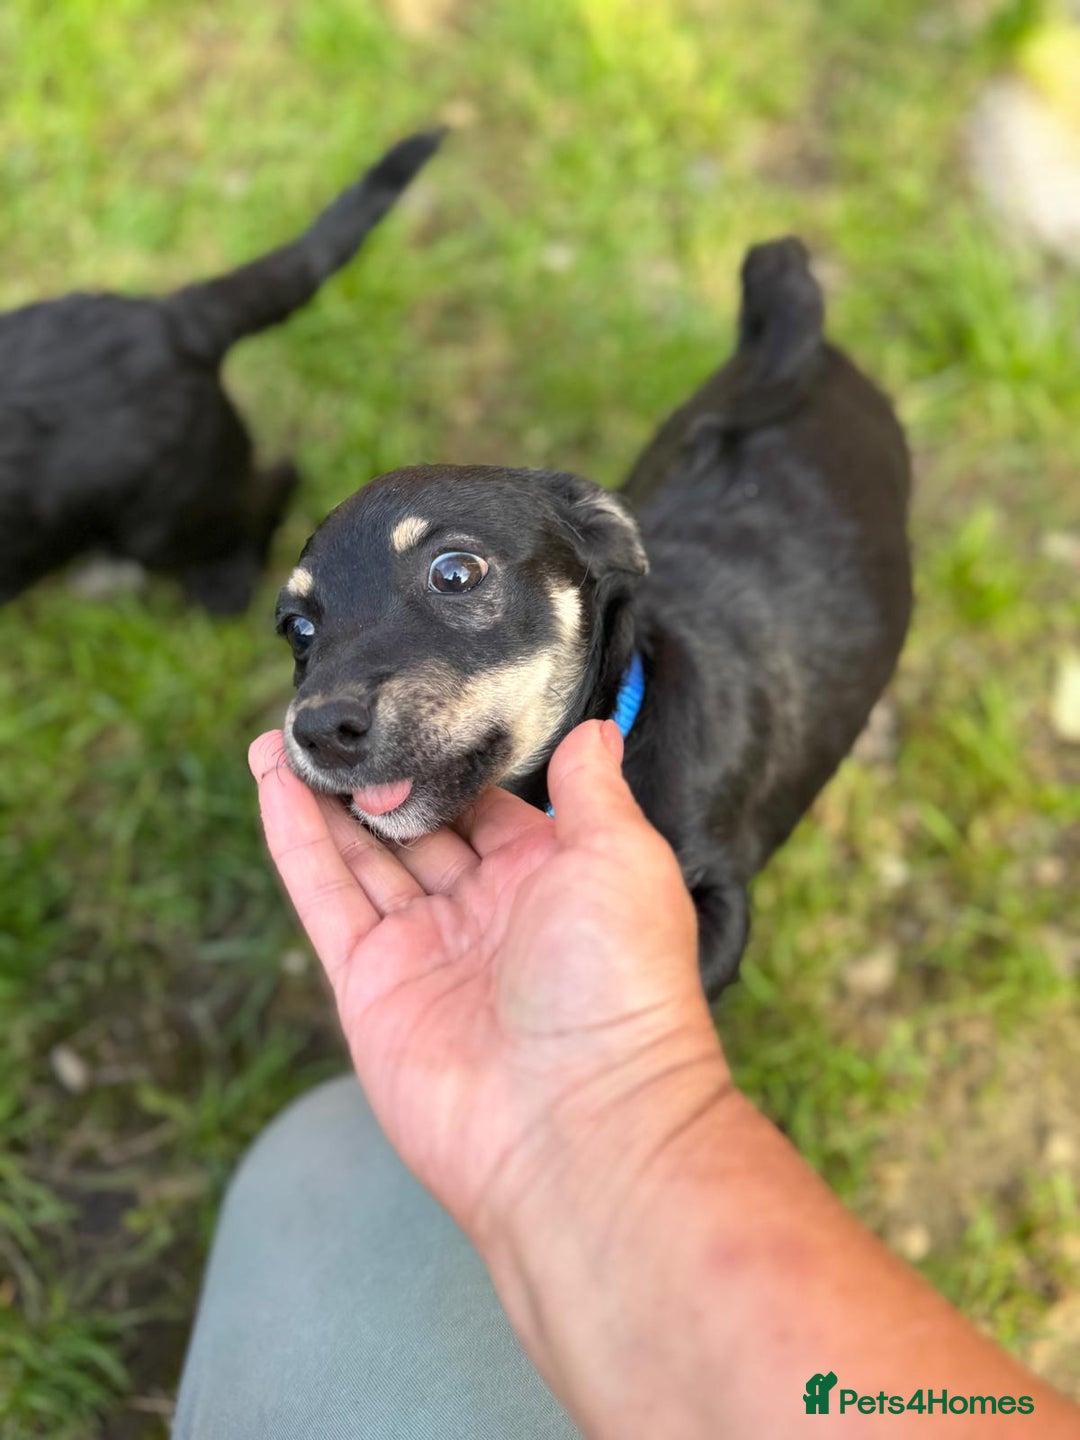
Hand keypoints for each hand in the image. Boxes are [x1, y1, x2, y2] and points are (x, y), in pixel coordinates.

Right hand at [249, 719, 729, 1246]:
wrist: (579, 1124)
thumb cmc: (619, 984)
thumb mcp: (623, 859)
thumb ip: (594, 790)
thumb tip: (593, 728)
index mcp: (550, 880)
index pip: (490, 805)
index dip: (453, 758)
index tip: (418, 701)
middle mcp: (485, 913)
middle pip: (419, 829)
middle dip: (383, 778)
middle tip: (342, 719)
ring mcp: (424, 950)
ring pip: (363, 857)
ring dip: (326, 798)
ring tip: (293, 735)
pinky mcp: (370, 985)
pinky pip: (326, 898)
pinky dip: (296, 841)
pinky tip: (274, 782)